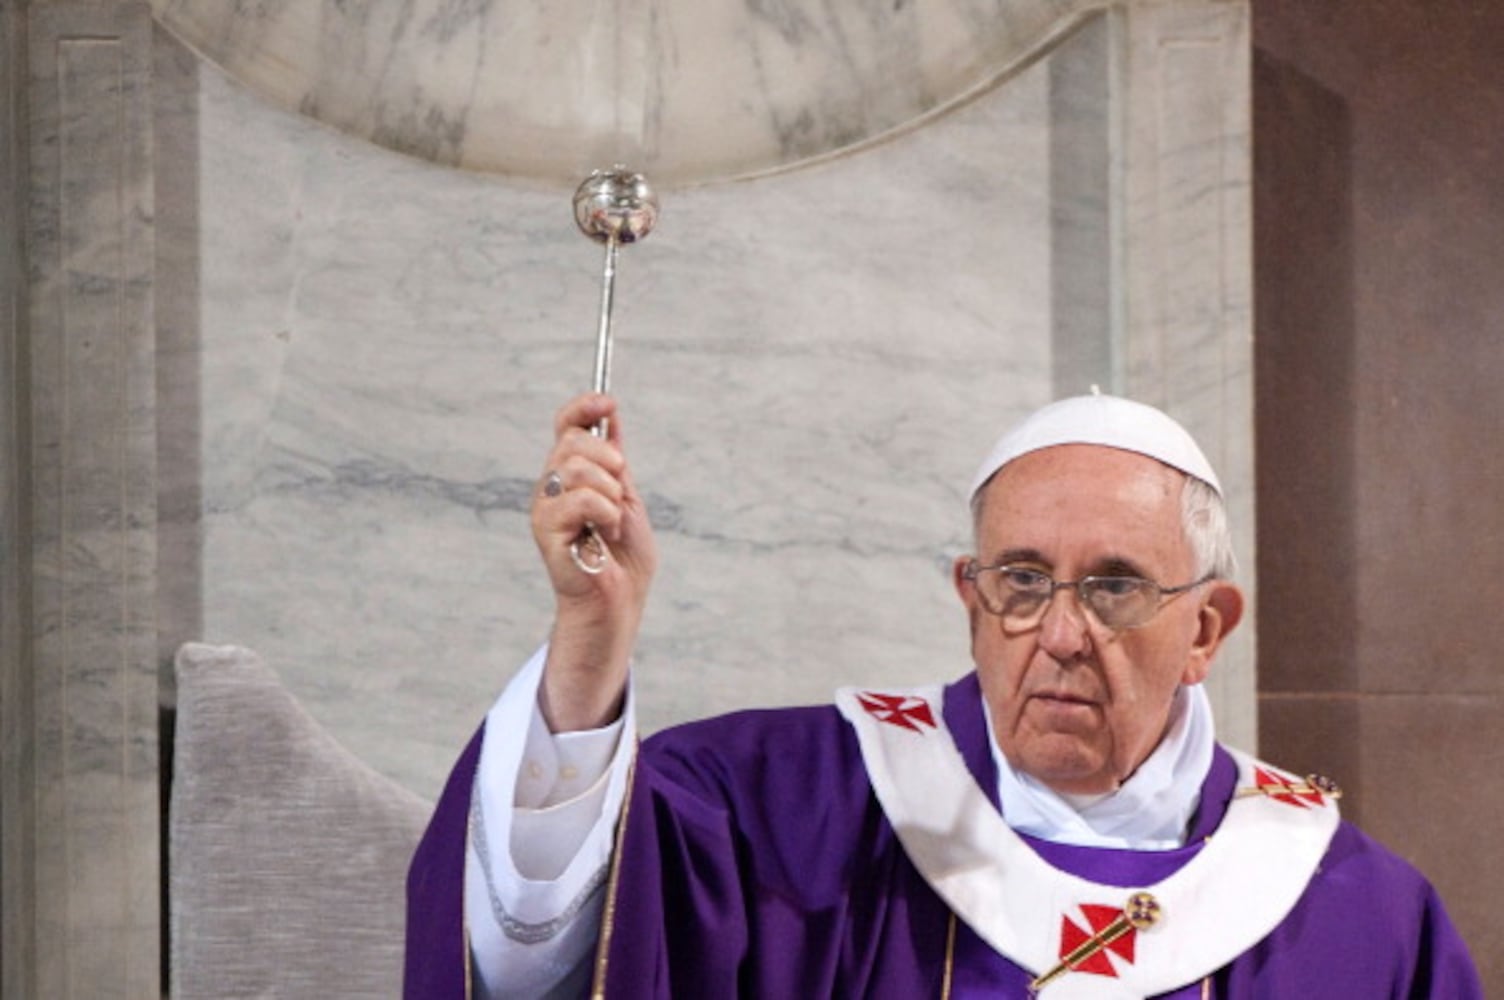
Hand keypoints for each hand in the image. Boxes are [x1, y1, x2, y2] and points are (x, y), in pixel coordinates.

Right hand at [530, 393, 657, 730]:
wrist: (620, 600)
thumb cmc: (623, 558)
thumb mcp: (627, 496)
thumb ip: (614, 460)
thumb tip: (610, 413)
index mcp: (571, 475)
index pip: (566, 425)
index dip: (584, 407)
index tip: (608, 402)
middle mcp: (552, 486)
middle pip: (574, 440)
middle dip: (610, 461)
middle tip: (621, 491)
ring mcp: (546, 507)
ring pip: (577, 467)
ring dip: (610, 493)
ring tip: (612, 521)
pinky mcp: (546, 530)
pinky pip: (580, 499)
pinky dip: (605, 513)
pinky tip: (604, 534)